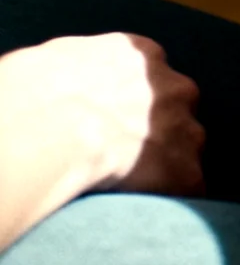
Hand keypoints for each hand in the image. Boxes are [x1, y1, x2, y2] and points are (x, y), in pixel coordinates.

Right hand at [0, 33, 204, 196]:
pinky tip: (135, 210)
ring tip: (122, 187)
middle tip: (116, 155)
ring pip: (183, 151)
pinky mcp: (185, 172)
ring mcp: (185, 129)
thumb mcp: (51, 61)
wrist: (45, 133)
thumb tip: (59, 85)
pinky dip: (164, 201)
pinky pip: (184, 191)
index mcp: (139, 54)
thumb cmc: (29, 95)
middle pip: (173, 111)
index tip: (108, 119)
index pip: (147, 75)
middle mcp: (172, 87)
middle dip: (153, 131)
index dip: (129, 100)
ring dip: (160, 168)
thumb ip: (77, 69)